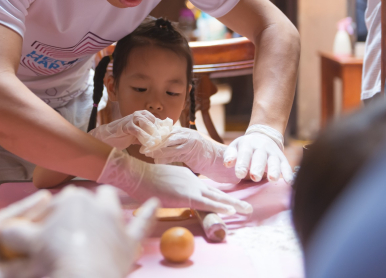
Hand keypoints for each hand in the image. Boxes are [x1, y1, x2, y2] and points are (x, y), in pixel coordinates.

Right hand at [0, 186, 159, 277]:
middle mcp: (95, 203)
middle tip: (65, 232)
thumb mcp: (24, 243)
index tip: (41, 235)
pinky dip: (149, 213)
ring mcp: (115, 220)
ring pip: (112, 203)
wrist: (83, 277)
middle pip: (84, 200)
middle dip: (76, 211)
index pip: (56, 203)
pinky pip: (143, 222)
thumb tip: (6, 231)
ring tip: (102, 211)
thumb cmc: (53, 259)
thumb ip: (15, 233)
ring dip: (107, 205)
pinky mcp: (129, 240)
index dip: (48, 219)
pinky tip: (156, 203)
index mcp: (69, 199)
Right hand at [89, 110, 163, 149]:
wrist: (108, 136)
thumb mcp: (139, 133)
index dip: (161, 129)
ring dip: (151, 134)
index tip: (164, 137)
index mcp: (142, 114)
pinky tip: (145, 145)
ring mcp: (131, 119)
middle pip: (152, 121)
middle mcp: (138, 114)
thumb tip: (160, 139)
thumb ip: (148, 133)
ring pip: (146, 124)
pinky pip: (137, 131)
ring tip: (154, 143)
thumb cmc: (125, 135)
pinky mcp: (126, 126)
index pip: (156, 120)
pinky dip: (143, 138)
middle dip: (157, 132)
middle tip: (160, 141)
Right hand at [98, 148, 251, 214]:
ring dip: (233, 204)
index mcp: (187, 177)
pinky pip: (207, 203)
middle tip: (248, 207)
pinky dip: (219, 207)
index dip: (218, 197)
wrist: (137, 174)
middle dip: (233, 201)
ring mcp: (190, 187)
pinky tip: (231, 211)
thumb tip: (169, 194)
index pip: (206, 190)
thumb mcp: (162, 182)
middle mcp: (192, 181)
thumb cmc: (144, 179)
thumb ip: (170, 187)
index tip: (229, 203)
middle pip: (216, 193)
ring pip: (216, 198)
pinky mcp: (186, 196)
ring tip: (247, 210)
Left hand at [144, 127, 239, 183]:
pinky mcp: (192, 150)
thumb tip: (158, 153)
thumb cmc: (202, 157)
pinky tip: (157, 161)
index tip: (143, 140)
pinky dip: (166, 157)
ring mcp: (190, 141)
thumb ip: (174, 149)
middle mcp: (186, 133)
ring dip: (157, 149)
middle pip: (166, 136)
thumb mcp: (186, 150)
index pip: (166, 131)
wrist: (219, 161)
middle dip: (153, 142)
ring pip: (169, 144)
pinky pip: (176, 153)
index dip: (154, 135)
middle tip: (141, 147)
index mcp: (184, 132)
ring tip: (147, 154)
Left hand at [223, 125, 293, 182]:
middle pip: (260, 158)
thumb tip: (227, 164)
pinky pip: (286, 166)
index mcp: (248, 144)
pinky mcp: (282, 159)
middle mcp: (262, 148)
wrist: (263, 136)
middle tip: (254, 177)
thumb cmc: (246, 147)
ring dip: (274, 170)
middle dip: (257, 167)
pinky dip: (288, 173)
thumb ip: (230, 155)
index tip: (239, 174)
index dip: (242, 164)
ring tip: (272, 179)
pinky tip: (289, 182)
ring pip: (274, 161)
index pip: (245, 154)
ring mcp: (273, 153)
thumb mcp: (236, 146)